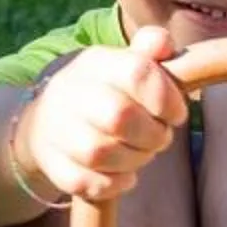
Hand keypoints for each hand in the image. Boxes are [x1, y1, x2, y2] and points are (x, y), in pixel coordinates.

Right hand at [12, 27, 188, 202]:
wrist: (50, 122)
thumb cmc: (106, 92)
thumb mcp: (125, 64)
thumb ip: (150, 50)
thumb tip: (163, 43)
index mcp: (97, 63)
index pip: (137, 72)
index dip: (166, 98)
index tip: (176, 114)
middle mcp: (70, 92)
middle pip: (119, 116)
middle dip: (153, 134)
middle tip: (160, 138)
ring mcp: (56, 129)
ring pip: (101, 153)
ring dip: (135, 159)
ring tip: (141, 153)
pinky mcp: (52, 164)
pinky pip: (87, 182)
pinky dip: (115, 183)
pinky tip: (124, 175)